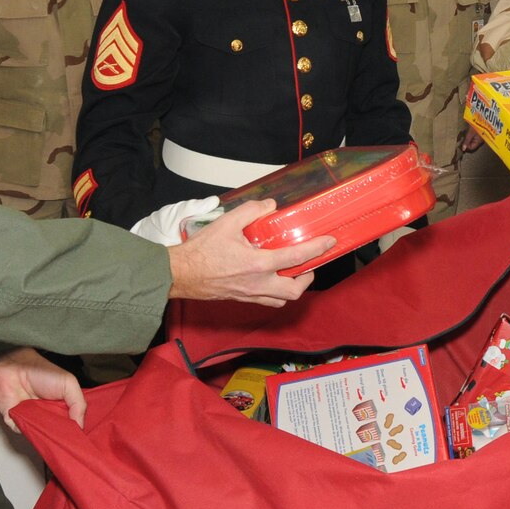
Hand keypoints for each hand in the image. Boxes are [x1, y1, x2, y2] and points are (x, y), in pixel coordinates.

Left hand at [0, 346, 86, 432]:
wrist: (14, 366)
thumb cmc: (41, 371)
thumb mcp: (68, 383)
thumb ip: (79, 404)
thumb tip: (80, 426)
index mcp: (62, 408)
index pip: (72, 425)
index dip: (77, 431)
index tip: (82, 437)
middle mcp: (48, 416)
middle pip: (58, 434)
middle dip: (63, 437)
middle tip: (68, 436)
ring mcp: (32, 420)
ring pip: (42, 436)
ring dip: (46, 434)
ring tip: (51, 427)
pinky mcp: (16, 422)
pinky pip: (24, 432)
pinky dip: (28, 429)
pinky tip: (33, 421)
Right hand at [167, 198, 333, 305]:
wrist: (180, 274)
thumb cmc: (201, 251)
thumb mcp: (227, 222)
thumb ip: (252, 211)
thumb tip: (270, 206)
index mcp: (257, 264)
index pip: (296, 258)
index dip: (316, 249)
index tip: (328, 241)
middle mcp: (257, 283)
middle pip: (295, 290)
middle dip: (308, 277)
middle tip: (310, 263)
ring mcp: (250, 294)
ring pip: (282, 300)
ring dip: (293, 287)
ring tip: (295, 273)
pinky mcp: (242, 299)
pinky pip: (267, 302)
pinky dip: (277, 293)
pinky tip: (274, 279)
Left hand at [459, 123, 483, 152]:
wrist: (481, 117)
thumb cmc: (476, 125)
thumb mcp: (470, 133)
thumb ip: (466, 141)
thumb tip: (463, 149)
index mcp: (478, 142)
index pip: (471, 148)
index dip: (465, 146)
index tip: (461, 142)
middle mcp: (480, 140)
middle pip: (471, 144)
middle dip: (466, 141)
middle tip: (462, 137)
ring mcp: (479, 136)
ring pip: (471, 140)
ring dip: (467, 137)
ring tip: (464, 133)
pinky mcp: (478, 132)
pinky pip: (473, 136)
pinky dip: (469, 134)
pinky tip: (467, 130)